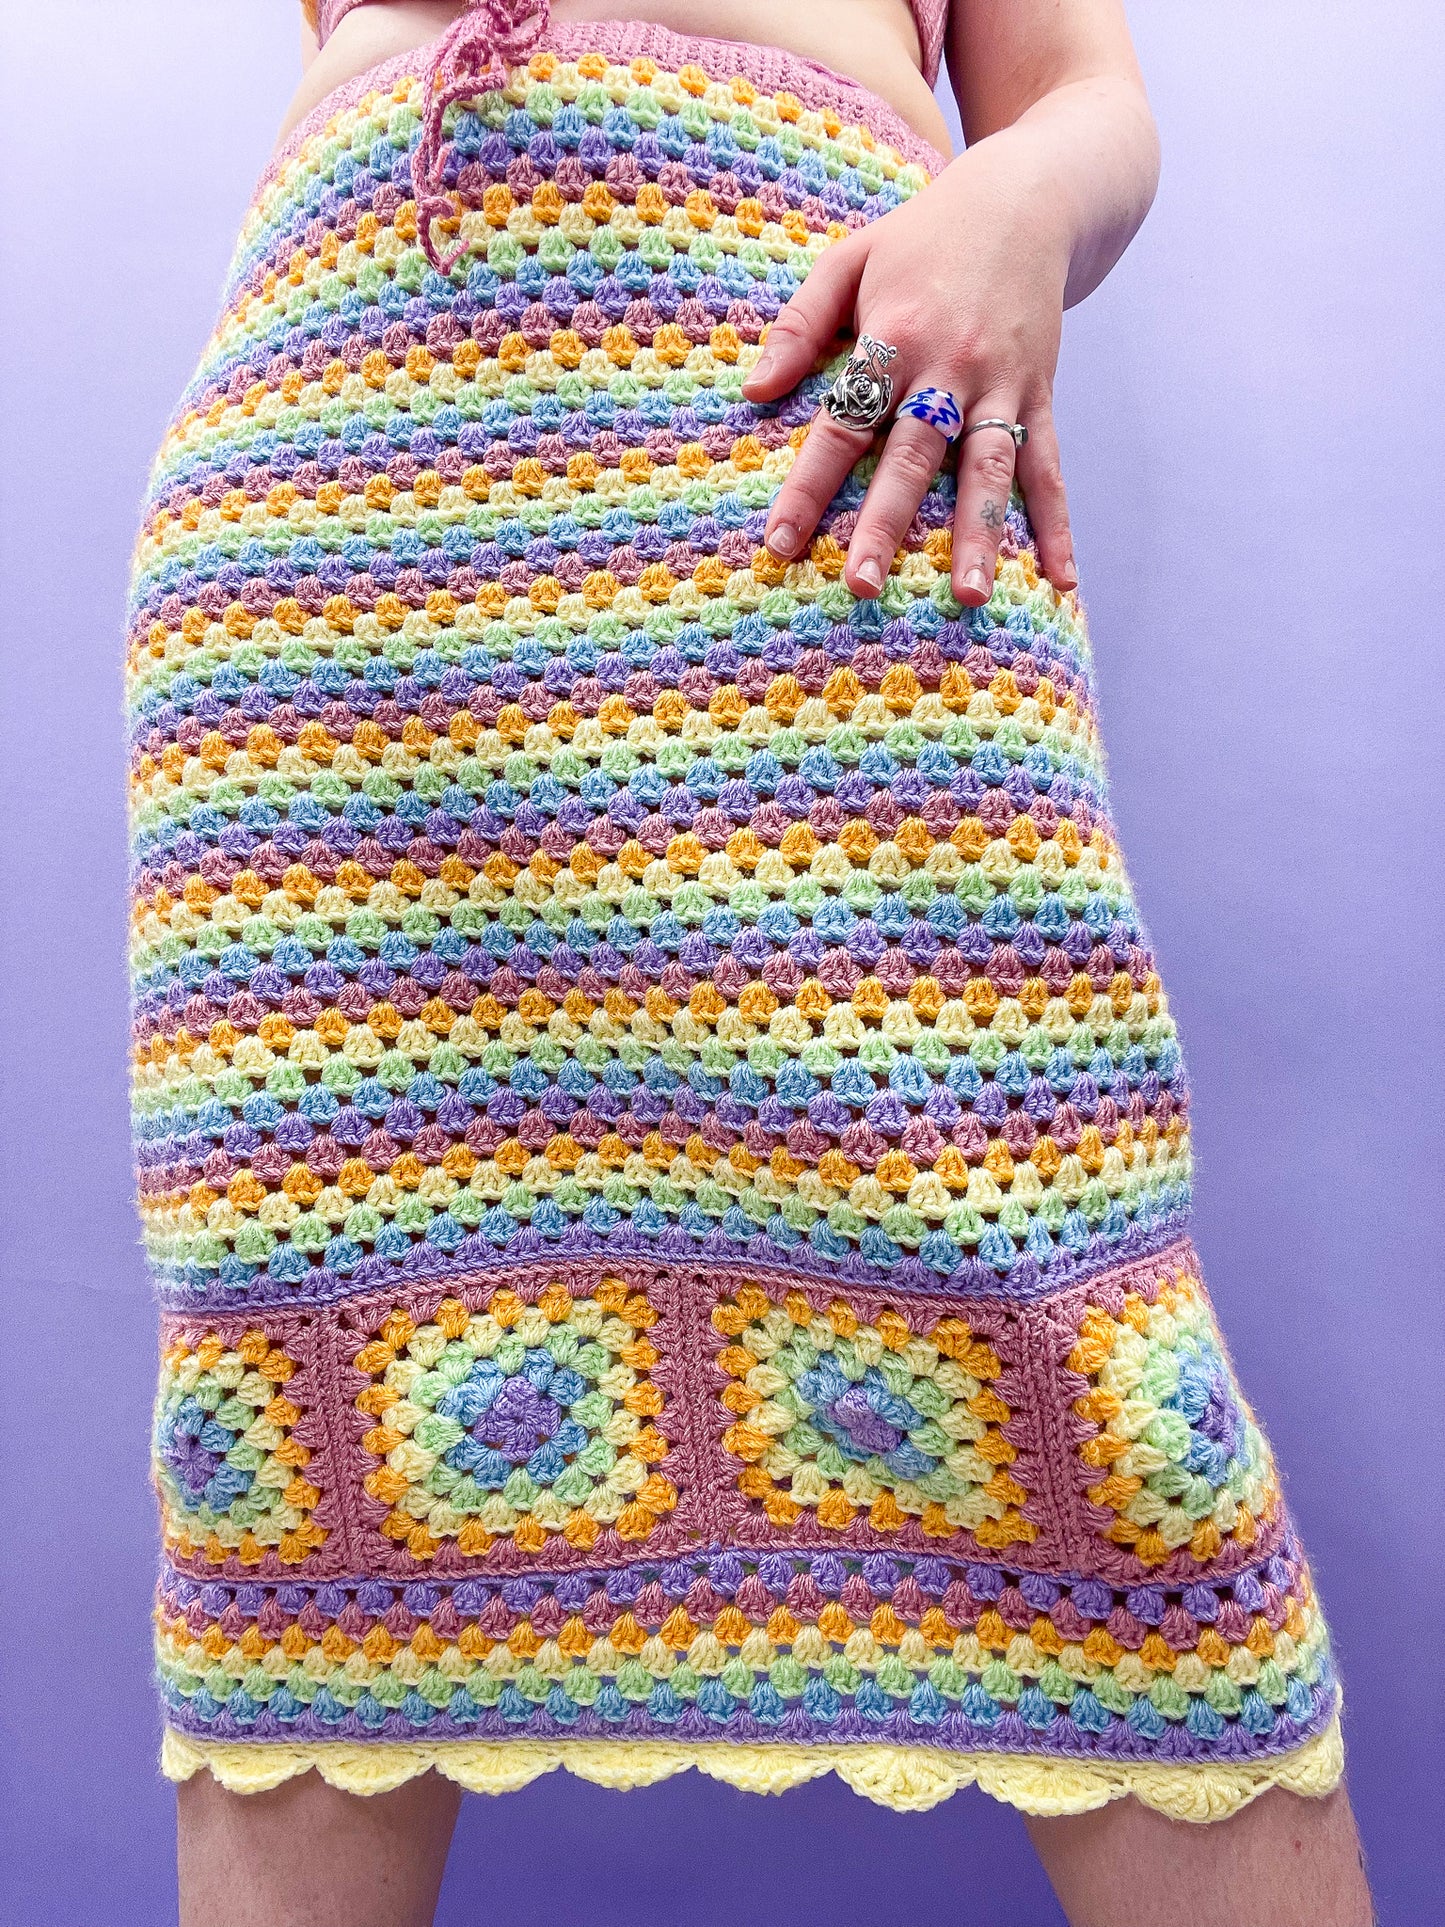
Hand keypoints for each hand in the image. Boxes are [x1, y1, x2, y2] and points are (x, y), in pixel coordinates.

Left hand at [741, 130, 1078, 605]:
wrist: (1028, 197)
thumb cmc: (924, 235)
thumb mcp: (850, 259)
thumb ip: (801, 325)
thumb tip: (753, 392)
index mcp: (894, 336)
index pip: (842, 423)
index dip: (809, 486)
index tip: (780, 543)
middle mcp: (949, 367)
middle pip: (912, 456)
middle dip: (886, 525)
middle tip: (862, 586)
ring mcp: (1001, 384)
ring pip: (987, 469)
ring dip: (977, 536)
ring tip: (966, 596)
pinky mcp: (1040, 394)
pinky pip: (1047, 468)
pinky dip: (1056, 524)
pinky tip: (1061, 579)